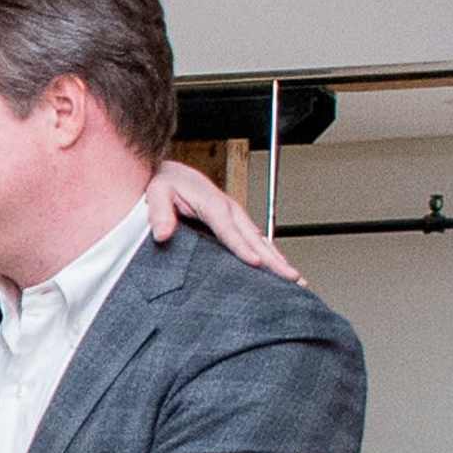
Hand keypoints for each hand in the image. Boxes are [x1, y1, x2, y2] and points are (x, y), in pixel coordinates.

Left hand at [144, 157, 304, 285]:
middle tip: (292, 276)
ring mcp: (234, 216)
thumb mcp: (156, 193)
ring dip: (278, 259)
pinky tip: (277, 269)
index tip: (256, 263)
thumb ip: (159, 212)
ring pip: (260, 241)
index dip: (242, 247)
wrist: (170, 174)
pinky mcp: (234, 223)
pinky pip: (254, 241)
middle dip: (274, 258)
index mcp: (212, 203)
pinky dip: (269, 254)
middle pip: (255, 238)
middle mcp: (229, 210)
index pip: (229, 229)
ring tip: (296, 278)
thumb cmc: (163, 183)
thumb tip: (162, 233)